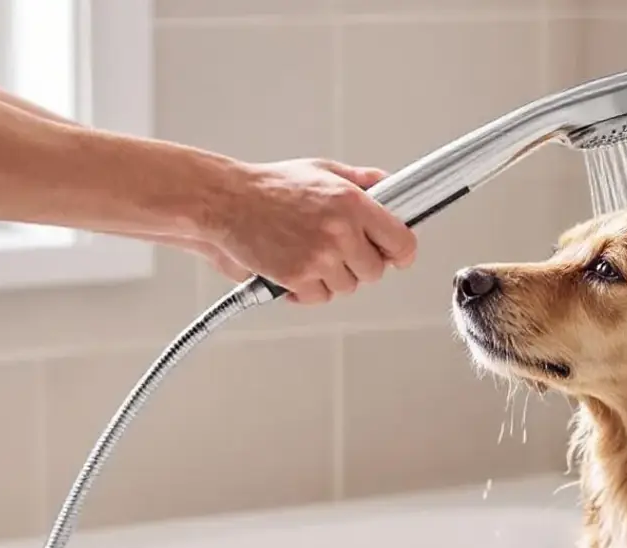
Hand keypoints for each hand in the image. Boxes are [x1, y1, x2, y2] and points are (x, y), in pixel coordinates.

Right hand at [205, 158, 416, 303]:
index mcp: (352, 202)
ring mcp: (320, 257)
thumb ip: (362, 181)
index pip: (401, 241)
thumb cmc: (270, 187)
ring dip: (332, 277)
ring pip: (348, 287)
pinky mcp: (298, 277)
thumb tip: (390, 186)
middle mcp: (340, 231)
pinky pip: (319, 297)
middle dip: (360, 265)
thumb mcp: (323, 170)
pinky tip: (295, 267)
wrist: (225, 202)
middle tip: (338, 251)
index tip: (396, 256)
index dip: (400, 253)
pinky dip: (308, 289)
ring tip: (310, 253)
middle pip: (375, 271)